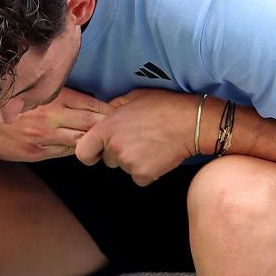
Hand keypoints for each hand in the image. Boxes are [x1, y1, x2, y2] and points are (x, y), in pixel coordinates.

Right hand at [0, 86, 111, 161]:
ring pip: (80, 140)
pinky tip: (84, 150)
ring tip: (109, 143)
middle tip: (123, 131)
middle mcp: (49, 116)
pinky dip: (76, 151)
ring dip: (95, 143)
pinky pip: (64, 152)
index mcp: (50, 96)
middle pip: (90, 123)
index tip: (119, 113)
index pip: (89, 103)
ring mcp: (43, 136)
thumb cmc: (2, 101)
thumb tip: (81, 100)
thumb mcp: (29, 89)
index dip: (106, 110)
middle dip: (108, 128)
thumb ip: (55, 94)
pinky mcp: (36, 152)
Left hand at [73, 89, 196, 185]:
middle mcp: (115, 147)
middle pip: (108, 160)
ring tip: (151, 144)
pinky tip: (159, 155)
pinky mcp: (144, 175)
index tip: (97, 153)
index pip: (83, 152)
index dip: (89, 153)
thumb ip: (114, 107)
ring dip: (135, 161)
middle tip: (139, 139)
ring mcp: (129, 163)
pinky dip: (148, 171)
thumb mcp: (134, 97)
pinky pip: (139, 178)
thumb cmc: (165, 106)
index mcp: (108, 127)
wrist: (192, 122)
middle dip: (119, 153)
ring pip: (125, 168)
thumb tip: (105, 114)